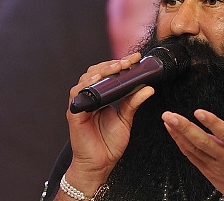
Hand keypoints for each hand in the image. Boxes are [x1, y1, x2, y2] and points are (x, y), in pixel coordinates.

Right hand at [60, 53, 154, 196]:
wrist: (100, 164)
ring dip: (101, 71)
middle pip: (96, 72)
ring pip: (86, 79)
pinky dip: (86, 85)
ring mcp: (81, 104)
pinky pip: (76, 95)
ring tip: (116, 67)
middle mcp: (90, 98)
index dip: (120, 64)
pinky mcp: (74, 114)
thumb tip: (148, 88)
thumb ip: (133, 102)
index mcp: (101, 97)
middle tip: (128, 61)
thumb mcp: (126, 119)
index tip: (136, 58)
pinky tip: (98, 80)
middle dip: (112, 64)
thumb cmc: (109, 143)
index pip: (108, 74)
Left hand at [162, 95, 223, 200]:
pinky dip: (182, 145)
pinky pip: (193, 158)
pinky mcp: (210, 172)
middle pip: (204, 143)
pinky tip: (173, 133)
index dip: (213, 124)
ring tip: (167, 120)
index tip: (199, 112)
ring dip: (179, 134)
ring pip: (194, 150)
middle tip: (170, 115)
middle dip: (185, 128)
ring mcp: (218, 167)